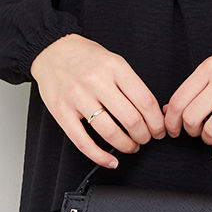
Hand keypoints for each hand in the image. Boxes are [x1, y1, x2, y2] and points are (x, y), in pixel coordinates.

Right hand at [30, 34, 165, 167]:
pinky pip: (83, 142)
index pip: (145, 101)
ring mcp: (78, 97)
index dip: (156, 121)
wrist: (53, 50)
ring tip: (131, 146)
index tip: (159, 129)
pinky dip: (100, 157)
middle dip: (144, 136)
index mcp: (115, 67)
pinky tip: (111, 161)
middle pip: (131, 119)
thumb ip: (130, 83)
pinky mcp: (62, 112)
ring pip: (110, 132)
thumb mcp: (114, 60)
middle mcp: (97, 81)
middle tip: (146, 139)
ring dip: (126, 145)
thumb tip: (152, 112)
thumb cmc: (86, 57)